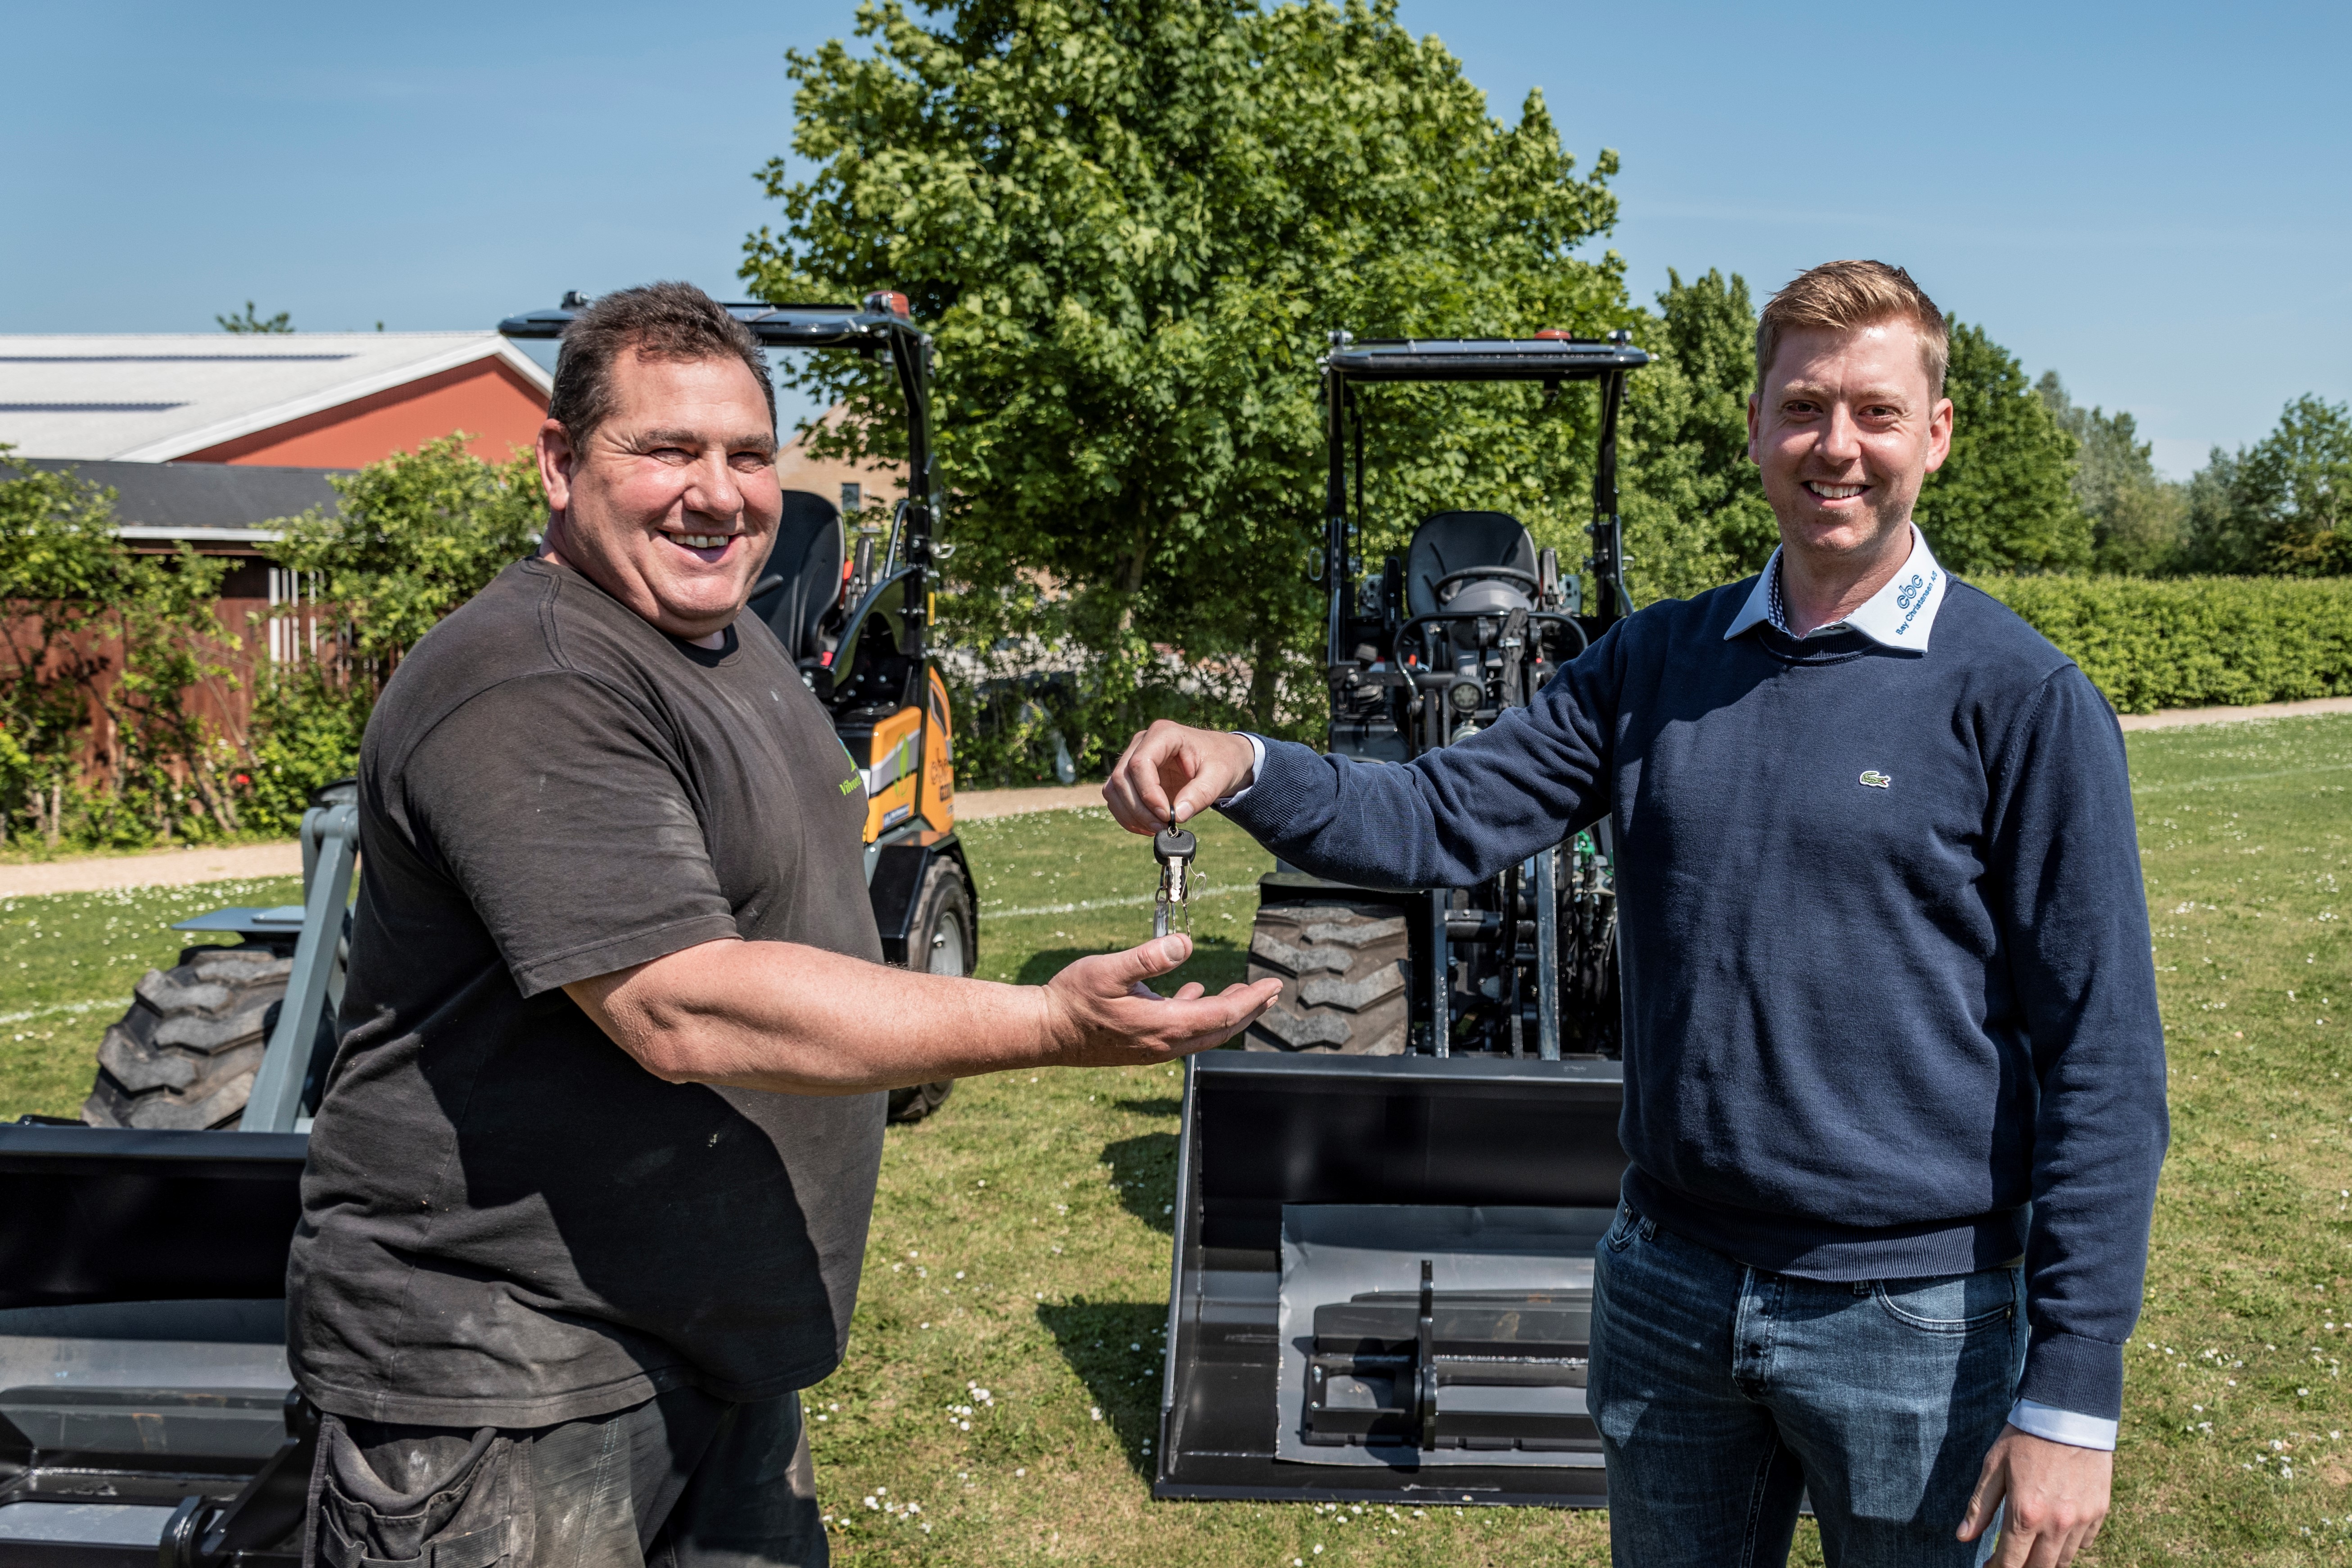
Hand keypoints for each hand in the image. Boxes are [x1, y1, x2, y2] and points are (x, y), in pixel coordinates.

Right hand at [1041, 934, 1282, 1065]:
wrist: (1043, 1032)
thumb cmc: (1072, 1000)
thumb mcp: (1108, 970)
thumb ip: (1148, 957)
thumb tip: (1185, 943)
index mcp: (1163, 1025)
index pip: (1223, 1014)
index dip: (1251, 999)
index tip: (1272, 986)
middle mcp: (1164, 1043)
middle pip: (1220, 1028)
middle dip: (1248, 1009)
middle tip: (1268, 992)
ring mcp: (1152, 1047)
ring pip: (1202, 1032)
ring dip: (1225, 1012)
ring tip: (1242, 993)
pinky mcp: (1141, 1046)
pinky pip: (1180, 1032)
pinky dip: (1196, 1013)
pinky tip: (1192, 993)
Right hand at [1103, 720, 1256, 832]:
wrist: (1221, 758)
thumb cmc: (1221, 761)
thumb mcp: (1220, 776)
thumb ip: (1201, 794)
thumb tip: (1178, 816)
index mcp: (1164, 734)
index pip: (1140, 763)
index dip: (1148, 793)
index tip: (1167, 815)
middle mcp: (1142, 742)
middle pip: (1122, 777)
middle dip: (1139, 809)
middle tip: (1163, 827)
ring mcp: (1133, 758)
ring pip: (1114, 789)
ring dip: (1131, 815)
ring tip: (1157, 829)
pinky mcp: (1132, 776)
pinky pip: (1117, 798)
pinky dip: (1129, 817)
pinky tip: (1148, 827)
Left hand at [1957, 1425, 2111, 1566]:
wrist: (2068, 1414)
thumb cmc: (2024, 1438)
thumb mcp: (1993, 1467)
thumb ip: (1980, 1506)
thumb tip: (1963, 1537)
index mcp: (2025, 1514)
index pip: (2010, 1562)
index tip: (1989, 1567)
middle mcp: (2056, 1524)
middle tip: (2009, 1560)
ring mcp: (2081, 1520)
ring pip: (2064, 1561)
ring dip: (2046, 1560)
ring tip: (2031, 1549)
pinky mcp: (2099, 1512)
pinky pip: (2085, 1543)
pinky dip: (2070, 1544)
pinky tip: (2057, 1532)